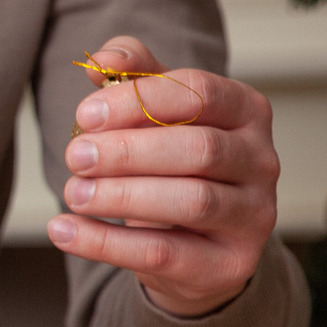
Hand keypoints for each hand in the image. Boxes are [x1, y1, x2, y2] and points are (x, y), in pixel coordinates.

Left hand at [46, 37, 277, 317]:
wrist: (196, 241)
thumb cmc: (172, 160)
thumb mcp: (154, 110)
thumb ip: (130, 74)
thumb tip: (100, 62)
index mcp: (246, 110)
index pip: (199, 92)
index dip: (140, 99)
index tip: (86, 114)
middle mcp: (262, 160)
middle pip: (199, 149)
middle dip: (128, 152)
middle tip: (76, 156)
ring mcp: (254, 215)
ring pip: (191, 201)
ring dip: (121, 197)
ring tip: (72, 193)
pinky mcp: (231, 264)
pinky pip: (165, 253)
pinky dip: (106, 243)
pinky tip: (64, 230)